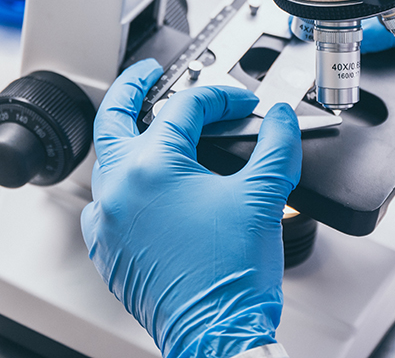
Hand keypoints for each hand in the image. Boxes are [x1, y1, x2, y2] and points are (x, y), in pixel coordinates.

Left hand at [81, 59, 301, 357]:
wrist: (219, 333)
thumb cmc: (233, 273)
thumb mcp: (263, 194)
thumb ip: (276, 143)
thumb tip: (280, 117)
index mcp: (152, 169)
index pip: (186, 110)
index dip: (222, 98)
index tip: (245, 105)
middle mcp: (120, 190)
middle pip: (114, 118)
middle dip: (133, 88)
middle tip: (149, 73)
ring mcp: (107, 222)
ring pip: (107, 160)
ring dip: (129, 136)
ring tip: (151, 124)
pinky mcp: (109, 248)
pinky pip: (106, 200)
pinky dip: (125, 180)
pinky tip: (149, 184)